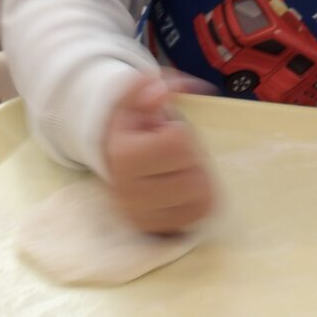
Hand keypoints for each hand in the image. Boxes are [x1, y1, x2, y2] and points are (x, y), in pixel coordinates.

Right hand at [103, 74, 215, 233]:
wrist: (115, 157)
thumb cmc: (133, 124)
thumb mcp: (134, 97)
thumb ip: (145, 87)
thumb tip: (159, 90)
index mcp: (123, 157)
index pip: (178, 143)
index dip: (181, 132)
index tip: (165, 131)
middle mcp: (129, 193)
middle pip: (194, 177)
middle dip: (192, 158)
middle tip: (174, 153)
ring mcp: (143, 216)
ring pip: (201, 199)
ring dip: (199, 179)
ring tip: (179, 169)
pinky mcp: (156, 229)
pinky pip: (199, 215)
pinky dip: (199, 199)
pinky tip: (183, 186)